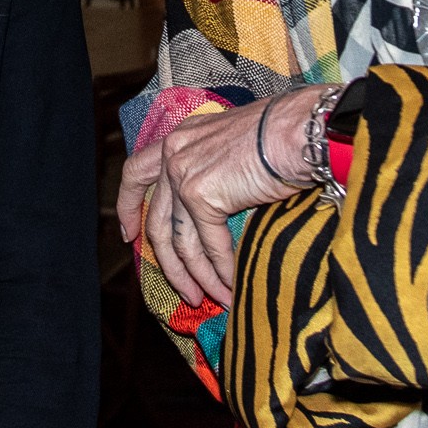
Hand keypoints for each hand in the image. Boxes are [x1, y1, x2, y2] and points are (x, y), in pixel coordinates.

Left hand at [116, 87, 320, 307]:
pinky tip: (231, 286)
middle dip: (169, 266)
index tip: (129, 236)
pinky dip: (221, 271)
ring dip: (199, 278)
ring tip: (214, 298)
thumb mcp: (233, 146)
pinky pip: (209, 247)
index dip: (127, 206)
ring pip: (181, 243)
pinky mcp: (202, 195)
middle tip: (186, 292)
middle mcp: (175, 154)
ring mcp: (184, 174)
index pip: (136, 172)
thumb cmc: (281, 134)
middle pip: (157, 222)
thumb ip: (214, 169)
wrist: (299, 129)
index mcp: (180, 138)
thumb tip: (215, 211)